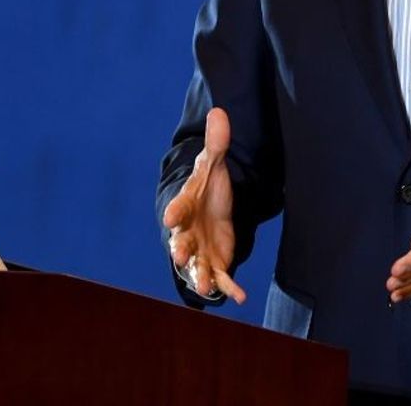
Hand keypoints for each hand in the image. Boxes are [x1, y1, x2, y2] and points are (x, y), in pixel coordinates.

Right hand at [162, 107, 246, 303]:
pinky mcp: (216, 263)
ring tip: (206, 286)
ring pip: (197, 266)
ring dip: (200, 276)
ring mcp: (201, 250)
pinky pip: (222, 277)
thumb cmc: (208, 188)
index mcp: (185, 206)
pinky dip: (229, 288)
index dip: (174, 211)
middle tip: (180, 254)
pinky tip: (240, 298)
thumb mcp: (213, 164)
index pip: (178, 207)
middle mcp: (188, 232)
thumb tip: (220, 111)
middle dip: (180, 248)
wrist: (210, 211)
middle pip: (181, 241)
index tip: (169, 215)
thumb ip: (217, 143)